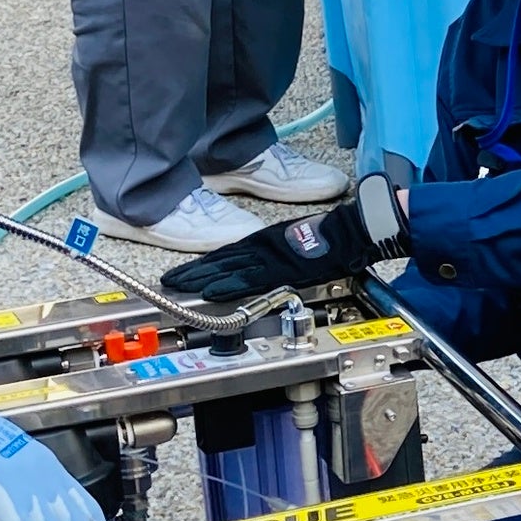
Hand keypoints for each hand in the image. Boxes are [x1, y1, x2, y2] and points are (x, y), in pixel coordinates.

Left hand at [161, 180, 405, 307]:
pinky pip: (249, 277)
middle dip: (193, 270)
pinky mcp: (280, 267)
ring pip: (227, 268)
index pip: (227, 254)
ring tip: (178, 285)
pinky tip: (209, 289)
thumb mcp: (295, 241)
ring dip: (201, 277)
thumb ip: (278, 251)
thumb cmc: (331, 237)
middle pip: (220, 260)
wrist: (350, 231)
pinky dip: (227, 283)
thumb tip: (266, 263)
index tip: (185, 271)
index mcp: (265, 241)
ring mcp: (269, 257)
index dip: (204, 263)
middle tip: (170, 279)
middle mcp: (262, 247)